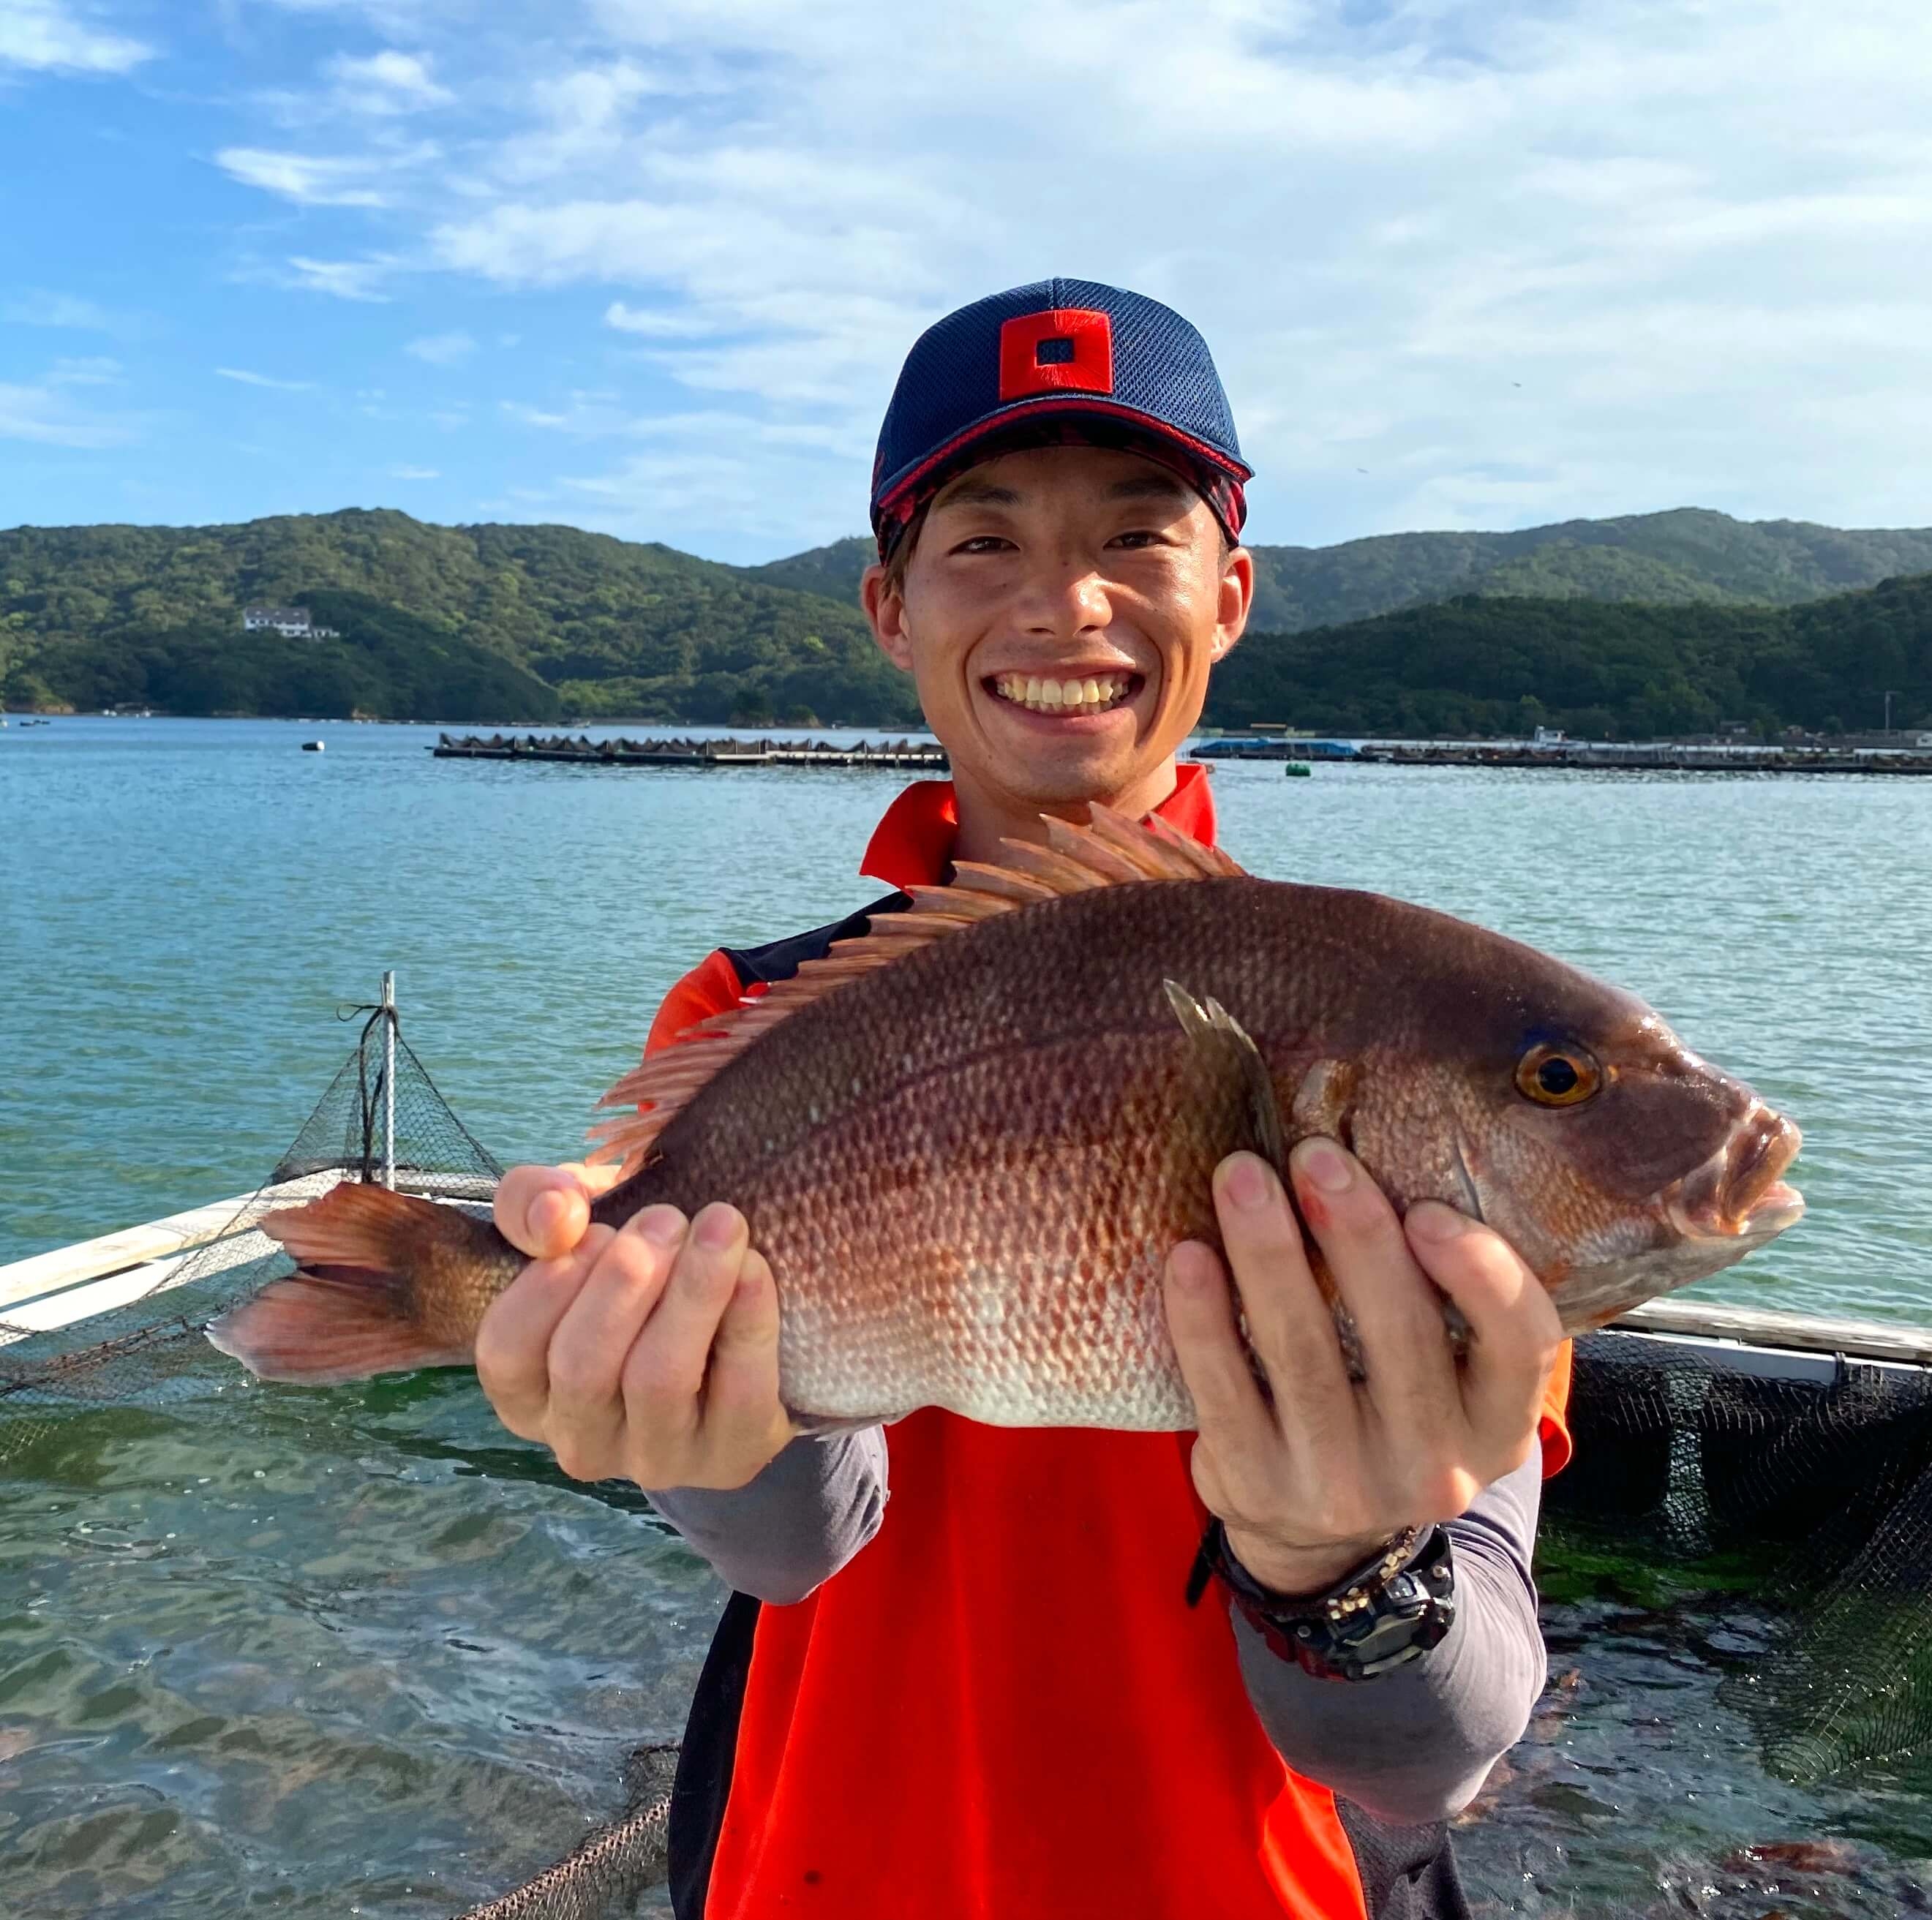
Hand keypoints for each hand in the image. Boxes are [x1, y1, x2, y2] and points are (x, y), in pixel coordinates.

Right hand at [477, 1161, 794, 1490]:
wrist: (736, 1329)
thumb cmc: (636, 1275)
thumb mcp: (574, 1226)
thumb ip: (535, 1202)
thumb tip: (557, 1214)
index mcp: (527, 1393)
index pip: (506, 1349)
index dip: (546, 1284)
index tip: (594, 1228)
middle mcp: (580, 1441)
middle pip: (582, 1366)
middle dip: (625, 1279)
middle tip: (666, 1216)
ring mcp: (655, 1458)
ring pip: (658, 1379)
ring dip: (691, 1289)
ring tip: (719, 1226)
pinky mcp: (731, 1455)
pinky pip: (738, 1390)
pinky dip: (748, 1319)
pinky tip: (754, 1266)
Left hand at [1163, 1141, 1562, 1597]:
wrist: (1310, 1534)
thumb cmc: (1382, 1408)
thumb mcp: (1440, 1377)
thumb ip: (1435, 1293)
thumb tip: (1378, 1150)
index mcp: (1496, 1426)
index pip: (1521, 1346)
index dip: (1481, 1274)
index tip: (1427, 1208)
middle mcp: (1434, 1468)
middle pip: (1401, 1335)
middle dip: (1354, 1232)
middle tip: (1312, 1153)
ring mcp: (1342, 1488)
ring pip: (1302, 1352)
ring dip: (1267, 1251)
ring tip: (1240, 1173)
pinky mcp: (1258, 1489)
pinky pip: (1224, 1389)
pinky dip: (1202, 1317)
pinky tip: (1188, 1253)